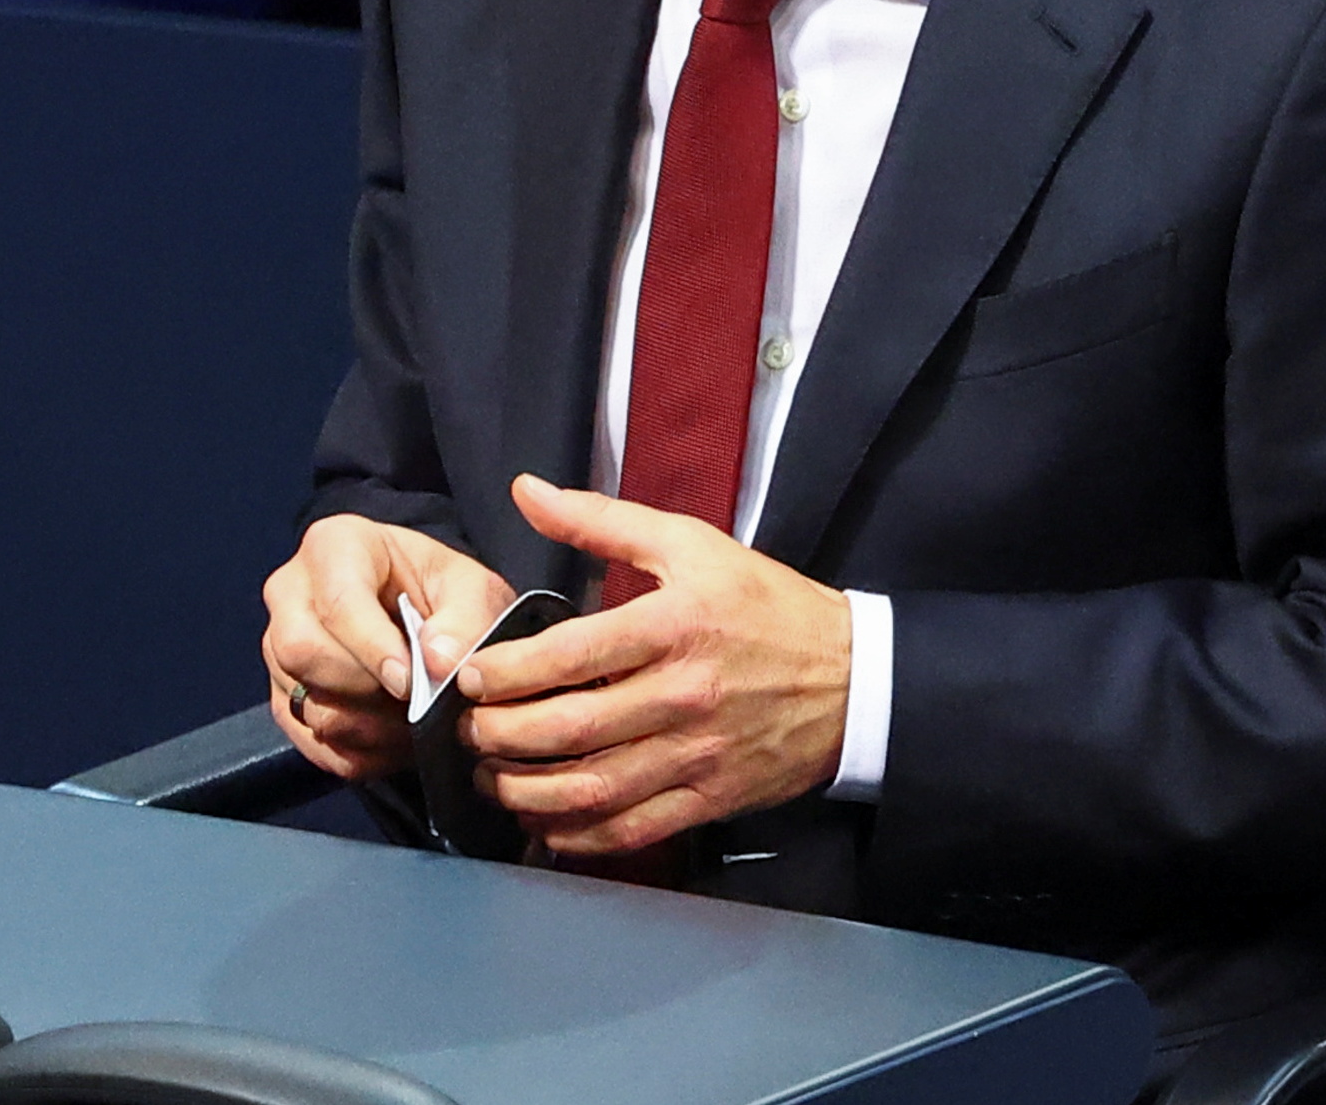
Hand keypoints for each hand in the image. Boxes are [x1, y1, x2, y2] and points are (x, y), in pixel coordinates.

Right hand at [258, 514, 511, 782]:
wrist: (420, 612)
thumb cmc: (441, 592)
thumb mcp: (472, 590)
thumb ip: (466, 620)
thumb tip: (439, 663)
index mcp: (333, 547)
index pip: (337, 602)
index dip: (371, 648)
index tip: (410, 684)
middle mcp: (290, 593)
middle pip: (301, 650)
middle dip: (363, 689)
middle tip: (415, 703)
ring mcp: (278, 649)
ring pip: (306, 703)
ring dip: (368, 729)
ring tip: (413, 724)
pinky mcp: (285, 698)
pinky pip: (312, 742)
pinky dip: (359, 755)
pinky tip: (393, 741)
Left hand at [453, 474, 850, 860]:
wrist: (857, 679)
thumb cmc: (765, 605)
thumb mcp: (689, 544)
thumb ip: (600, 520)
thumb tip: (525, 490)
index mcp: (672, 626)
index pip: (571, 655)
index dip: (508, 671)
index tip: (470, 676)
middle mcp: (681, 696)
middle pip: (572, 728)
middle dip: (503, 735)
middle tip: (468, 731)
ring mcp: (698, 755)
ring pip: (595, 787)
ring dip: (529, 791)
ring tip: (491, 779)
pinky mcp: (713, 799)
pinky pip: (635, 828)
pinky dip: (583, 835)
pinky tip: (546, 825)